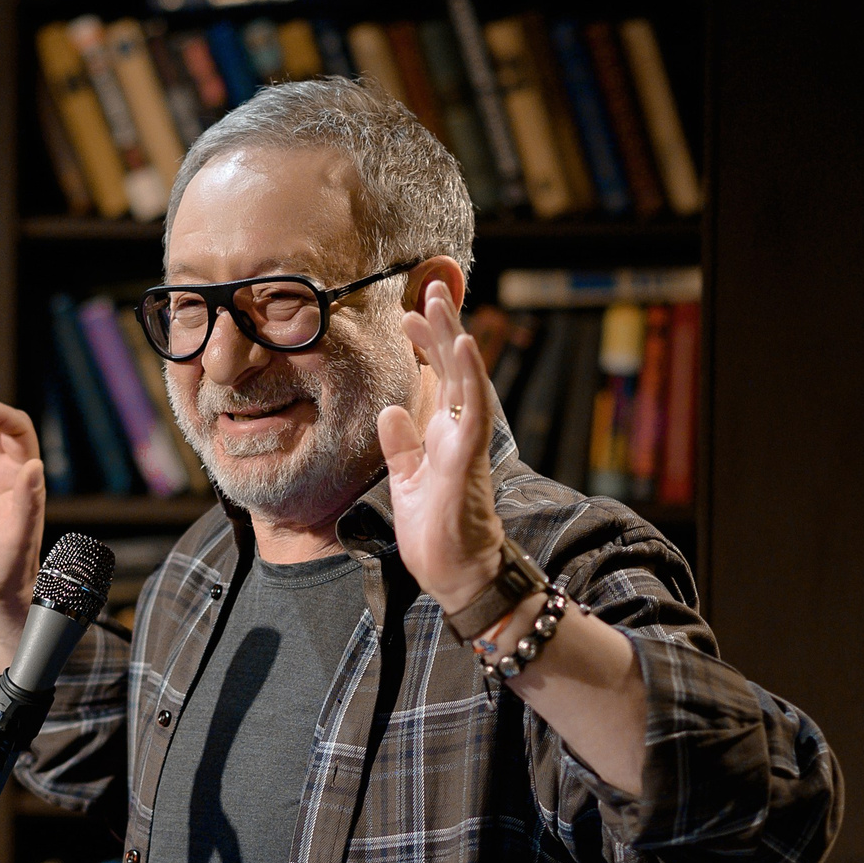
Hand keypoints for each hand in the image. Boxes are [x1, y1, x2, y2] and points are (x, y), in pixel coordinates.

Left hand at [377, 282, 510, 612]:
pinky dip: (469, 374)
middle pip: (453, 367)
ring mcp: (465, 440)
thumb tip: (390, 411)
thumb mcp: (406, 481)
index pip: (438, 378)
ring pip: (464, 376)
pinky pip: (473, 407)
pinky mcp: (468, 456)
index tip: (408, 315)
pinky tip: (462, 344)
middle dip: (441, 326)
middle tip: (427, 288)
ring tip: (439, 300)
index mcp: (444, 433)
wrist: (454, 574)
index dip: (426, 344)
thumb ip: (402, 446)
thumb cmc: (435, 532)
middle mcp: (459, 429)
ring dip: (453, 336)